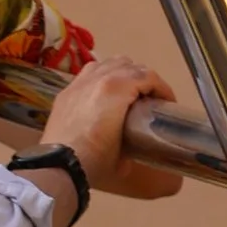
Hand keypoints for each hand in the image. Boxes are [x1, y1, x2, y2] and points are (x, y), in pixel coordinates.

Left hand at [44, 56, 185, 202]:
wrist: (58, 164)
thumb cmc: (96, 160)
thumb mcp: (125, 152)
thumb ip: (136, 140)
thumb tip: (136, 146)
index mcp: (115, 89)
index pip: (148, 76)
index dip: (163, 88)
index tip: (168, 103)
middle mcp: (98, 78)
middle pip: (129, 65)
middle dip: (145, 79)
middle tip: (150, 98)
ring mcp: (79, 82)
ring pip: (108, 63)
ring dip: (124, 72)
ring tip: (129, 91)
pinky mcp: (66, 90)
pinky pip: (90, 71)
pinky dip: (103, 75)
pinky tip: (105, 92)